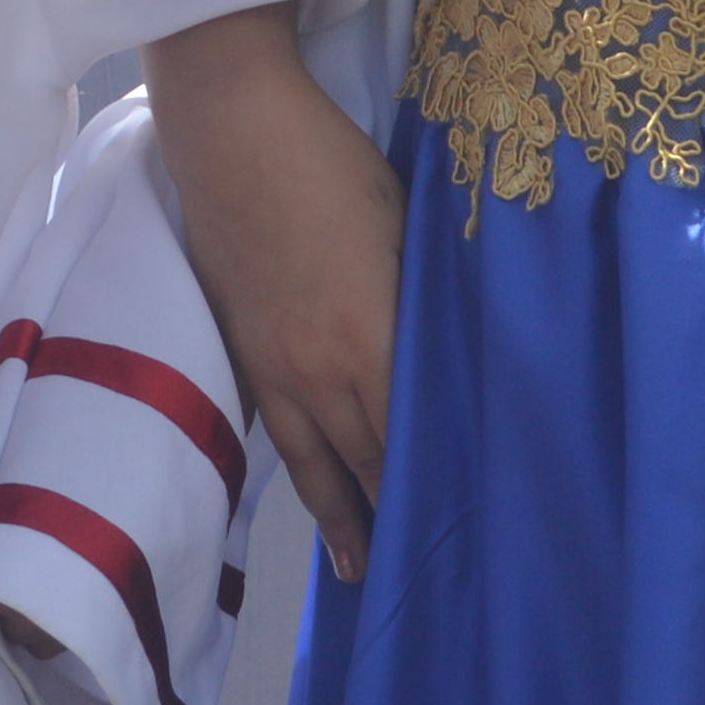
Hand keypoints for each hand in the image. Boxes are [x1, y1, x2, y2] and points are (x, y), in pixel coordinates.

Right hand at [143, 6, 403, 581]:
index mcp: (372, 339)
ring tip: (360, 570)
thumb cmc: (331, 162)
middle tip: (426, 576)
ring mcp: (273, 365)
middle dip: (395, 517)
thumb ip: (424, 299)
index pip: (413, 436)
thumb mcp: (402, 226)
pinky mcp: (242, 348)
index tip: (473, 531)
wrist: (230, 128)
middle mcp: (320, 370)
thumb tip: (451, 348)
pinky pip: (278, 431)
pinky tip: (314, 489)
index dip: (439, 484)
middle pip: (366, 462)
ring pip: (314, 462)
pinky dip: (300, 470)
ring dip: (341, 517)